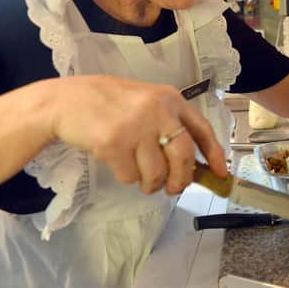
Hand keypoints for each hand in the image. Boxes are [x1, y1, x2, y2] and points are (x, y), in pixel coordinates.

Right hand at [47, 75, 227, 194]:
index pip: (202, 129)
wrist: (67, 101)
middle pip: (183, 157)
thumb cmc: (111, 104)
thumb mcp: (148, 103)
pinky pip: (130, 177)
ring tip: (141, 175)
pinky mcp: (112, 143)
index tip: (221, 174)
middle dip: (181, 180)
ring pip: (156, 173)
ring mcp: (135, 126)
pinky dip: (127, 178)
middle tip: (173, 188)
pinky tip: (118, 163)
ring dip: (151, 184)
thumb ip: (170, 125)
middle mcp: (157, 110)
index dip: (214, 155)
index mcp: (170, 99)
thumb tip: (193, 163)